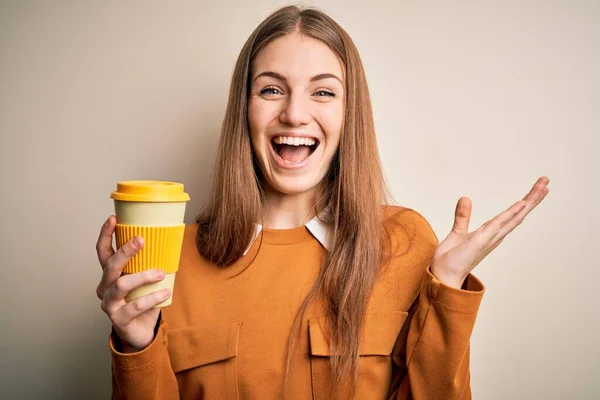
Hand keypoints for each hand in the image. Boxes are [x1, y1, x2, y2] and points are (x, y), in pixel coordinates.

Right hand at [96, 215, 170, 351]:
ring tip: (161, 273)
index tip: (114, 218)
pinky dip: (152, 298)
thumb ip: (149, 264)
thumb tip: (168, 240)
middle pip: (110, 266)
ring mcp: (109, 305)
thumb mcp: (145, 280)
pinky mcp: (118, 320)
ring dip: (143, 276)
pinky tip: (165, 293)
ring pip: (122, 285)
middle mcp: (105, 288)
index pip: (103, 252)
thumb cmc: (142, 302)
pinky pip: (135, 306)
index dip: (105, 235)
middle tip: (141, 239)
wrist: (141, 333)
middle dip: (125, 251)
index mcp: (109, 276)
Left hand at [430, 176, 549, 287]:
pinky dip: (510, 214)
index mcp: (490, 233)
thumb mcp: (458, 232)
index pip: (511, 215)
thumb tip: (465, 198)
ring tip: (542, 187)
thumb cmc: (452, 259)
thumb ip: (463, 216)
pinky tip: (521, 204)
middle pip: (518, 214)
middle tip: (546, 181)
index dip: (524, 202)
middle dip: (533, 198)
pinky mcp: (481, 241)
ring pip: (513, 217)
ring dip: (528, 201)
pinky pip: (498, 225)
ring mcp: (490, 238)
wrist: (444, 276)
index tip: (537, 189)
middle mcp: (495, 235)